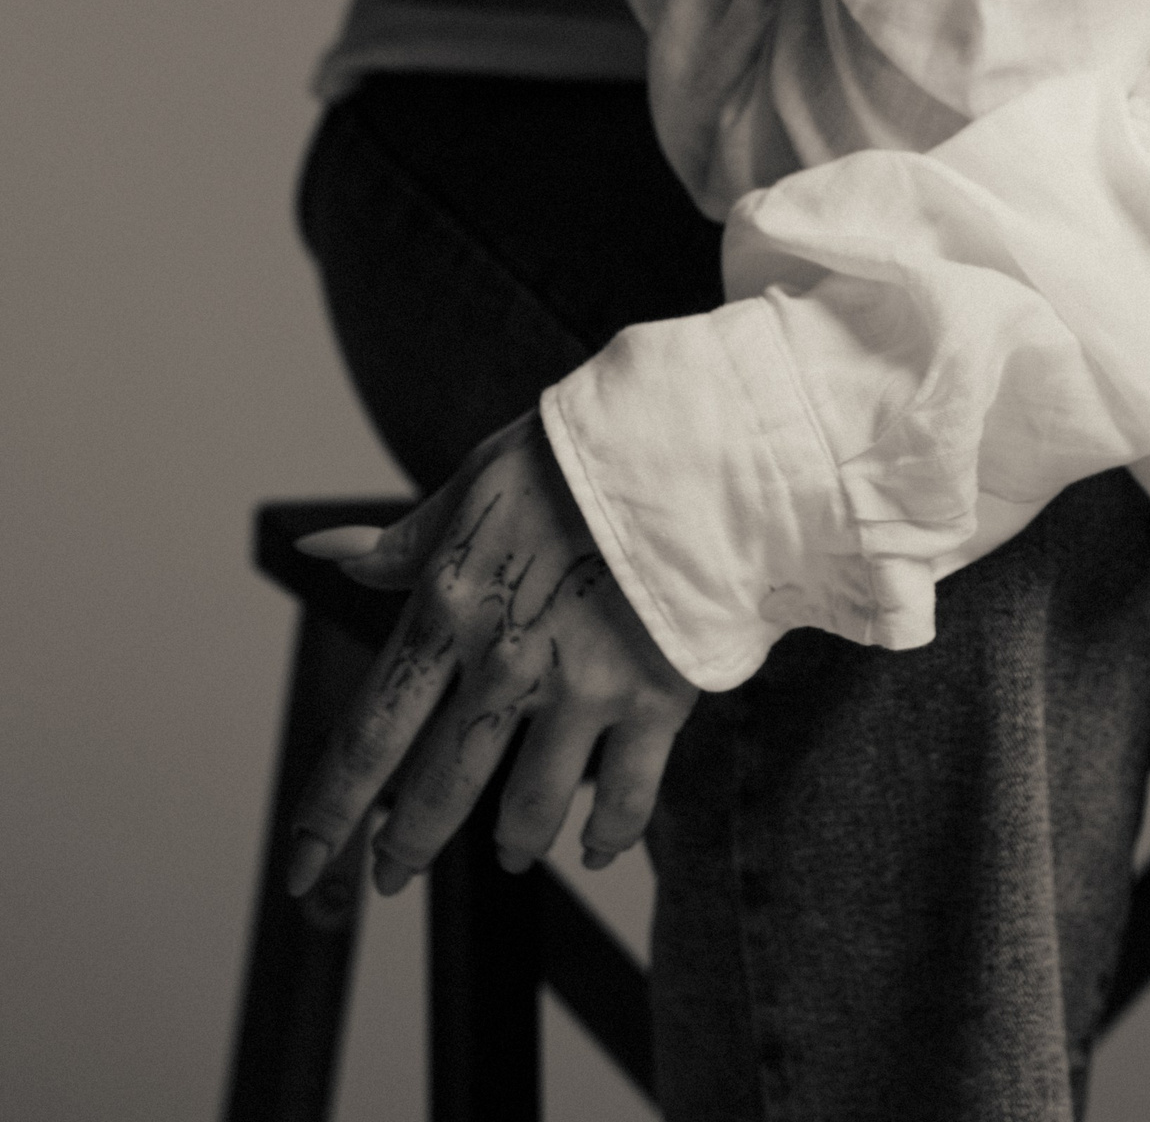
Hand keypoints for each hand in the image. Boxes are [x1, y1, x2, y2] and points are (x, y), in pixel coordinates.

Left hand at [285, 413, 697, 898]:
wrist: (682, 440)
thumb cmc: (571, 458)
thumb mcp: (471, 488)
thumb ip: (400, 543)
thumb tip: (320, 551)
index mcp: (447, 609)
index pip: (369, 733)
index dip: (329, 812)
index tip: (300, 866)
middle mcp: (505, 661)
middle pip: (439, 791)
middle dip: (406, 848)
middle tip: (391, 876)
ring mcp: (582, 687)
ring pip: (529, 812)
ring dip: (513, 845)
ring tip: (512, 855)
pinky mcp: (653, 697)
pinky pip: (625, 800)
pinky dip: (606, 838)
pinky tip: (594, 849)